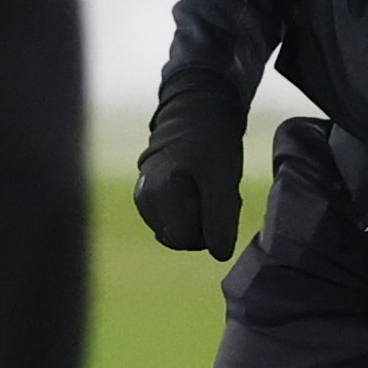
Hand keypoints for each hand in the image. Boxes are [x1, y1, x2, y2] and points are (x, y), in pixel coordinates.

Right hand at [134, 91, 244, 261]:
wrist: (197, 112)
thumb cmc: (213, 143)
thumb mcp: (224, 179)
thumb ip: (220, 218)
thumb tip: (219, 255)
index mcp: (160, 192)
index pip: (184, 239)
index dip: (207, 229)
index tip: (219, 202)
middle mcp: (145, 199)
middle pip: (179, 238)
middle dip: (203, 223)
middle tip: (217, 193)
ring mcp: (143, 199)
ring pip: (176, 231)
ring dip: (198, 217)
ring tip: (207, 188)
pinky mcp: (147, 198)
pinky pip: (172, 220)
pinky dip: (188, 210)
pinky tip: (197, 188)